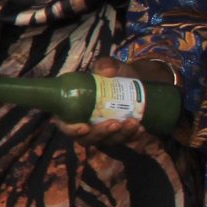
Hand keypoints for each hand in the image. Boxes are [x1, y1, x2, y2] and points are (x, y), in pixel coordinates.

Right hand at [49, 57, 177, 144]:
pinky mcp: (119, 135)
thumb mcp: (110, 67)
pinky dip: (133, 136)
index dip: (71, 130)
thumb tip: (107, 72)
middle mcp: (86, 125)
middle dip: (101, 134)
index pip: (66, 125)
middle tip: (115, 124)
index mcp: (74, 109)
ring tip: (133, 122)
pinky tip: (141, 128)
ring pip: (107, 142)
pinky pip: (125, 140)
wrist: (136, 81)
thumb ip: (106, 65)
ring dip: (120, 135)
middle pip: (87, 139)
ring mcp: (103, 133)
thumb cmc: (114, 76)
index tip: (84, 127)